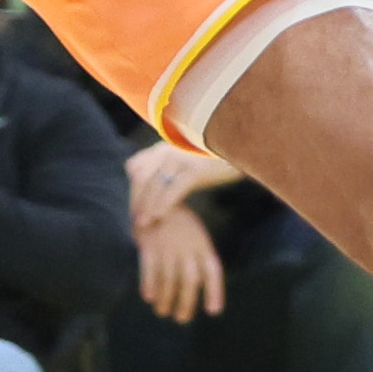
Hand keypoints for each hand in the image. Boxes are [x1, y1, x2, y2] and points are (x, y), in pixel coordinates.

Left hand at [124, 140, 241, 228]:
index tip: (133, 209)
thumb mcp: (184, 159)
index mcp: (162, 147)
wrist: (240, 148)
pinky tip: (159, 217)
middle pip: (141, 177)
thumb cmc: (212, 159)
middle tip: (134, 221)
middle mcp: (168, 149)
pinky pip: (174, 189)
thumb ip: (167, 169)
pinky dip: (163, 204)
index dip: (132, 189)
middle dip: (136, 200)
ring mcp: (181, 158)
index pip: (135, 167)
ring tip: (143, 224)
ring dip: (147, 206)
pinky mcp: (195, 169)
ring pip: (155, 184)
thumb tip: (152, 186)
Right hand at [137, 206, 223, 323]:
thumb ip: (198, 256)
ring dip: (166, 299)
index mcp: (202, 243)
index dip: (214, 291)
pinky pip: (149, 270)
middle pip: (190, 280)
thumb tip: (198, 284)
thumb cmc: (177, 222)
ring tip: (163, 312)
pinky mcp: (148, 245)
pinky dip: (149, 285)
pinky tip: (148, 297)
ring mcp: (167, 245)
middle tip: (181, 319)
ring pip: (169, 279)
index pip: (212, 270)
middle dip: (186, 303)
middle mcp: (187, 246)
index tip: (212, 311)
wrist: (155, 196)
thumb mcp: (195, 234)